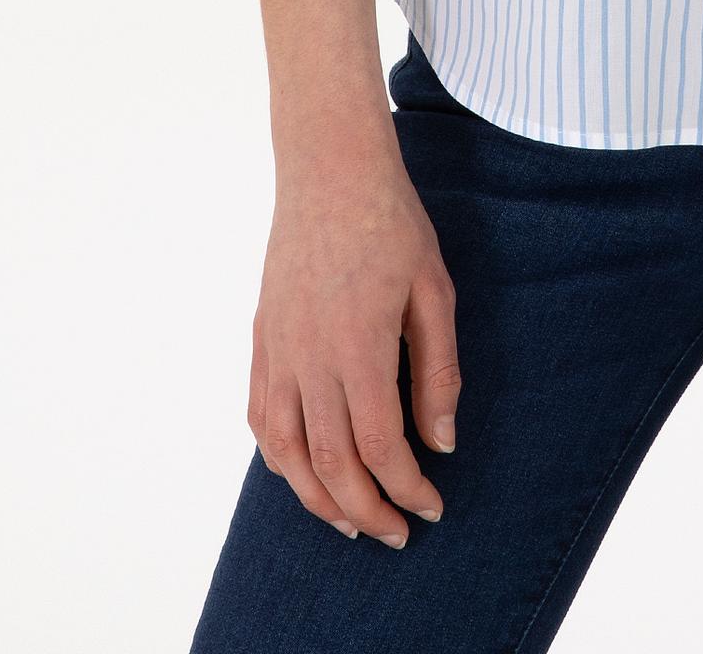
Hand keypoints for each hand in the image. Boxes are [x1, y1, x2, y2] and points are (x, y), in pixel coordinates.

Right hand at [248, 138, 461, 543]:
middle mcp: (309, 359)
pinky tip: (303, 472)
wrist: (329, 170)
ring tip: (351, 522)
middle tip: (398, 532)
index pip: (379, 447)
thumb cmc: (391, 224)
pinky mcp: (262, 340)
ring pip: (286, 453)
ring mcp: (278, 351)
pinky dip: (280, 458)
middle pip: (331, 464)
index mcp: (358, 348)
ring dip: (317, 500)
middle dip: (366, 510)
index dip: (405, 489)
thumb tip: (442, 443)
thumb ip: (437, 371)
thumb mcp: (433, 291)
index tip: (432, 507)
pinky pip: (260, 418)